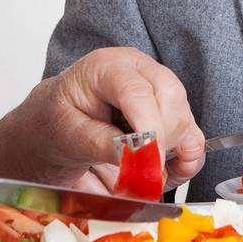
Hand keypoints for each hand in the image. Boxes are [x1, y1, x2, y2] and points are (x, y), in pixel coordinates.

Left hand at [0, 47, 204, 190]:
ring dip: (170, 154)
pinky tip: (160, 174)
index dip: (148, 129)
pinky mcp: (169, 116)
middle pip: (171, 98)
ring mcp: (157, 92)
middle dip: (161, 141)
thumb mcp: (66, 134)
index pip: (138, 93)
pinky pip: (192, 139)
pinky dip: (184, 162)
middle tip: (141, 172)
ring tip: (138, 175)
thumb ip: (102, 143)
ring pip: (185, 120)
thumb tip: (137, 154)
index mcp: (107, 66)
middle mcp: (138, 71)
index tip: (149, 163)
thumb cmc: (53, 123)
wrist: (50, 129)